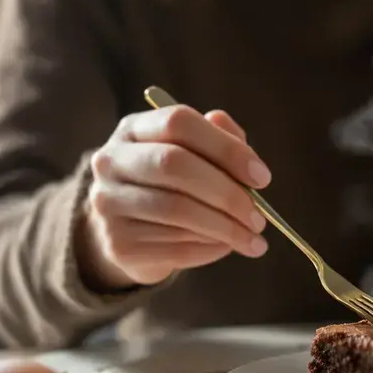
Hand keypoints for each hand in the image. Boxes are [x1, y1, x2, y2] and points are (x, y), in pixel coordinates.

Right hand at [76, 105, 270, 290]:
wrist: (132, 234)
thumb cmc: (175, 186)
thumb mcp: (197, 156)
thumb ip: (223, 143)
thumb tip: (249, 160)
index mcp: (134, 130)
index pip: (178, 123)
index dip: (225, 148)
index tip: (262, 177)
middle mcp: (111, 162)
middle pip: (174, 165)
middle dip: (227, 192)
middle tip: (259, 217)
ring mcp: (109, 203)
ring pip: (177, 210)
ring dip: (226, 227)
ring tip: (252, 238)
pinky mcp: (119, 244)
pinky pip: (174, 246)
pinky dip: (210, 249)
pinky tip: (228, 248)